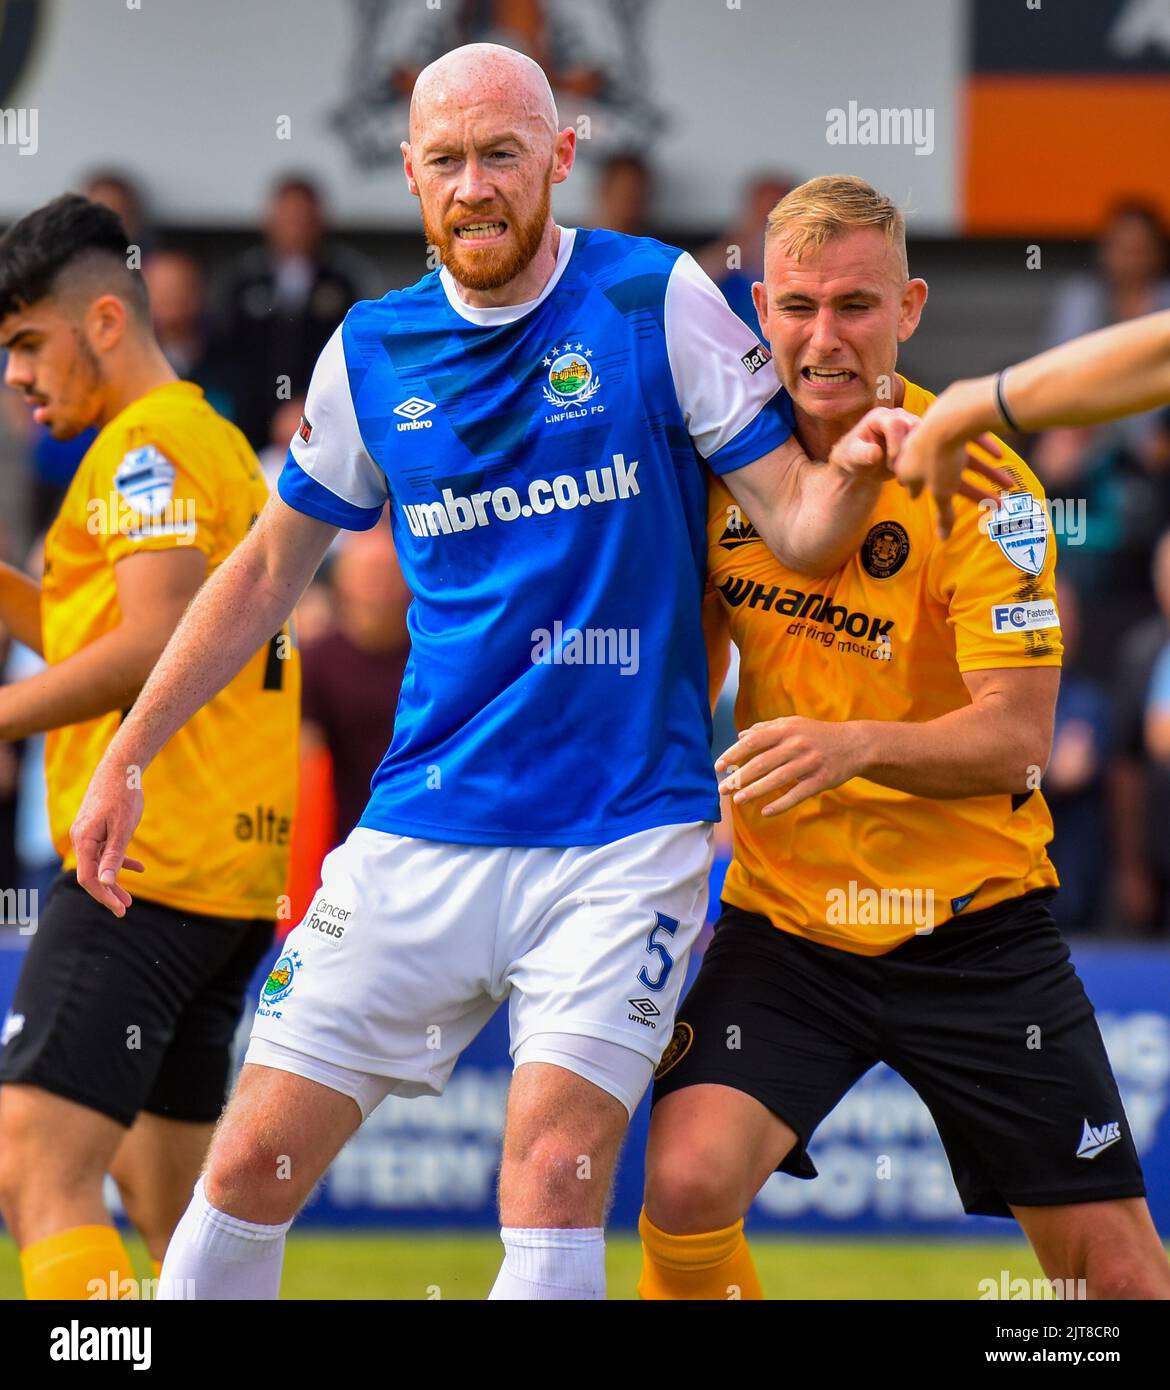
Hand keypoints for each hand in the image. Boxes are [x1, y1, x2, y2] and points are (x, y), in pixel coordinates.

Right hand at [70, 754, 145, 916]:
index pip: (89, 878)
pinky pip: (106, 850)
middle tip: (125, 909)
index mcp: (84, 841)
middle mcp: (81, 838)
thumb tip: (105, 882)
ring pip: (100, 863)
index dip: (104, 896)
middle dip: (109, 892)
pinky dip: (120, 860)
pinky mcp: (97, 827)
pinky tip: (139, 868)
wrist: (121, 768)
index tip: (120, 909)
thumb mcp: (123, 830)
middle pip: (92, 874)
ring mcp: (88, 833)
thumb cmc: (123, 797)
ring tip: (129, 898)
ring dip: (115, 879)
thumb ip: (113, 856)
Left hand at [716, 717, 868, 814]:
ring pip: (776, 780)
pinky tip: (765, 811)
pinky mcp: (820, 780)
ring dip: (754, 792)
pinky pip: (797, 794)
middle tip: (722, 789)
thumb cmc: (817, 734)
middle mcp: (796, 745)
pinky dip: (780, 804)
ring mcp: (809, 763)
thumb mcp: (793, 724)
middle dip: (739, 778)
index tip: (718, 766)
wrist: (855, 744)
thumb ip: (766, 729)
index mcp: (786, 729)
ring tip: (738, 801)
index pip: (753, 742)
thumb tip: (740, 736)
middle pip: (761, 763)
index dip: (733, 754)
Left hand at [827, 406, 920, 480]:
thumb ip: (862, 454)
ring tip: (904, 469)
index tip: (891, 465)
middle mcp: (898, 415)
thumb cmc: (853, 459)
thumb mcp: (852, 458)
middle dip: (908, 451)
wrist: (863, 465)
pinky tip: (911, 469)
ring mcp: (911, 424)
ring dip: (917, 455)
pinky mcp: (920, 436)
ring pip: (926, 436)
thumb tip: (876, 453)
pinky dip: (923, 457)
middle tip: (899, 469)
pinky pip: (929, 444)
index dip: (896, 446)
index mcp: (880, 416)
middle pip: (914, 428)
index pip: (895, 425)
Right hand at [889, 394, 1014, 537]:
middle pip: (943, 473)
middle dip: (970, 491)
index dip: (917, 493)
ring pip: (963, 457)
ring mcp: (932, 430)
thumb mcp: (942, 491)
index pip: (911, 485)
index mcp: (907, 467)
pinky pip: (970, 436)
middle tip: (990, 501)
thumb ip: (943, 514)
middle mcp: (917, 448)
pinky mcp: (949, 416)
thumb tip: (943, 539)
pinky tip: (1000, 456)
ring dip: (988, 472)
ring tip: (1009, 484)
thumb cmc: (939, 459)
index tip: (920, 498)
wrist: (950, 417)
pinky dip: (985, 446)